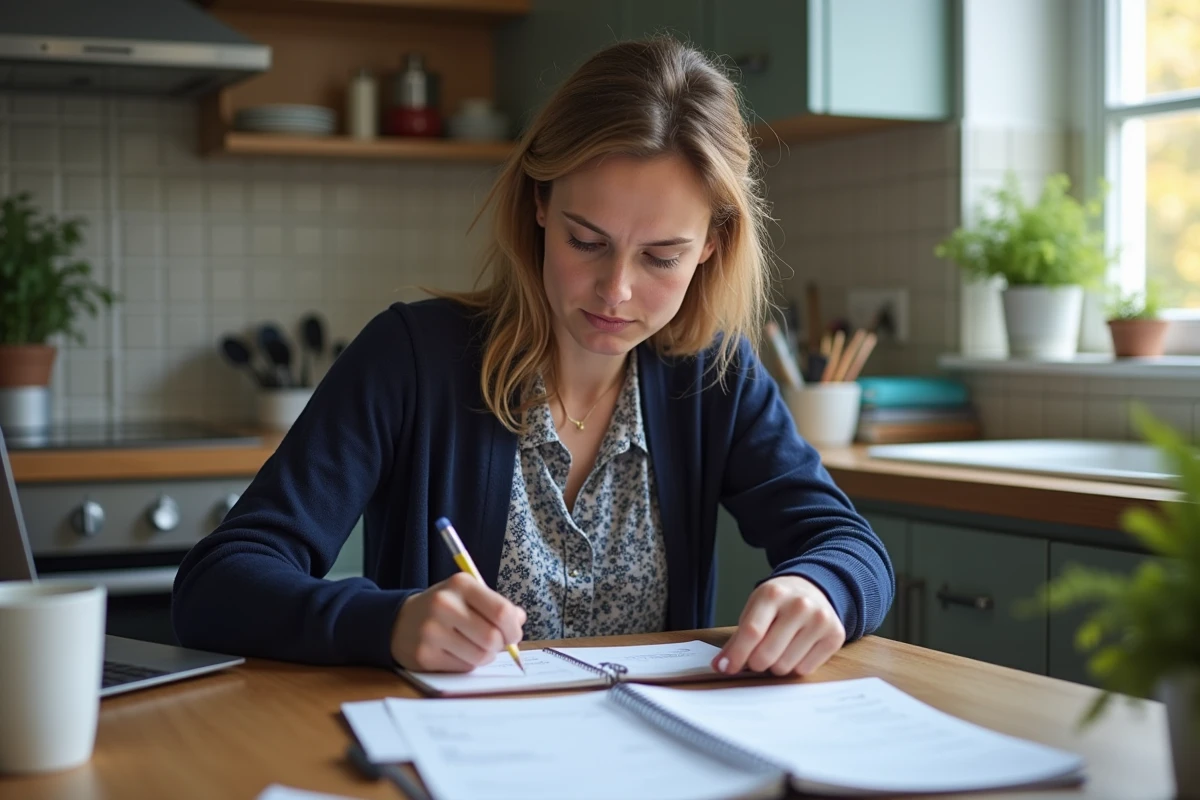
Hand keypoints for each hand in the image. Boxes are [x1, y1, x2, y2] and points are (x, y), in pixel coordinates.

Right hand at [391, 573, 526, 671]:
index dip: (514, 628)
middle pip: (493, 637)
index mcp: (461, 584)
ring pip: (480, 656)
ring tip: (476, 647)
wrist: (400, 621)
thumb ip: (496, 605)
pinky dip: (468, 664)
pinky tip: (458, 653)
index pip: (502, 611)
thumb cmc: (445, 607)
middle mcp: (444, 605)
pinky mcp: (425, 655)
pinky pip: (464, 667)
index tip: (513, 634)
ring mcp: (432, 631)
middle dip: (501, 645)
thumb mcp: (468, 595)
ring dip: (485, 656)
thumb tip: (519, 619)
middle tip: (496, 643)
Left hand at [713, 575, 844, 676]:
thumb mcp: (755, 609)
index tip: (724, 669)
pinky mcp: (835, 635)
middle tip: (756, 658)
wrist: (814, 589)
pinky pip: (805, 669)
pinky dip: (795, 667)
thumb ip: (738, 637)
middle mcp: (799, 605)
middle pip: (767, 654)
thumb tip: (721, 666)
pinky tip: (796, 650)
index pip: (752, 632)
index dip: (736, 655)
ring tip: (778, 650)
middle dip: (755, 663)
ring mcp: (820, 619)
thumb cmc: (778, 603)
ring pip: (785, 666)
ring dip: (775, 666)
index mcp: (773, 594)